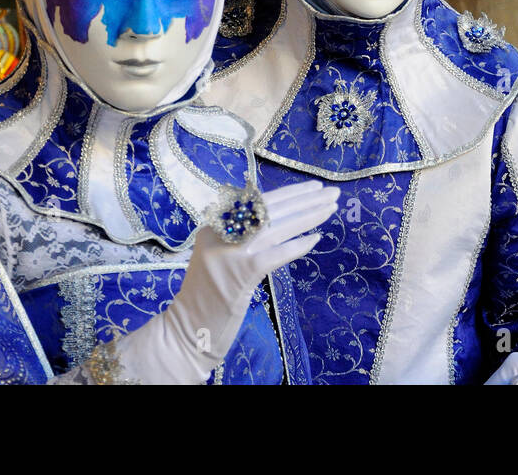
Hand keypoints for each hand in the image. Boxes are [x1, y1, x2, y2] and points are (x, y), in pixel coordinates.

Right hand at [112, 180, 337, 383]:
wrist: (186, 330)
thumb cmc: (206, 297)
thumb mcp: (218, 258)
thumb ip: (239, 237)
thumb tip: (276, 219)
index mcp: (214, 226)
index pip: (256, 201)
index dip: (288, 193)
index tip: (312, 187)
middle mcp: (220, 234)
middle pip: (269, 209)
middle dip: (303, 199)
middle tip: (330, 192)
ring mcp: (229, 254)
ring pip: (276, 227)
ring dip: (307, 216)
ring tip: (331, 207)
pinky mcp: (241, 275)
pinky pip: (276, 254)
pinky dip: (298, 245)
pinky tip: (316, 238)